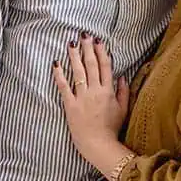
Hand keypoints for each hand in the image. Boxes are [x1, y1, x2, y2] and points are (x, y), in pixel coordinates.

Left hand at [52, 35, 129, 171]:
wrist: (98, 145)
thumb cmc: (111, 129)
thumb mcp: (123, 110)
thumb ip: (124, 92)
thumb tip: (123, 77)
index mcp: (108, 91)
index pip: (105, 67)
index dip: (101, 52)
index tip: (98, 41)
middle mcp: (95, 91)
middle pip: (91, 65)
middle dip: (87, 48)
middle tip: (84, 35)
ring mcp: (82, 97)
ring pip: (78, 72)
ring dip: (74, 56)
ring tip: (71, 43)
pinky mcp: (70, 105)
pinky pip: (64, 87)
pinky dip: (59, 74)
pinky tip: (56, 63)